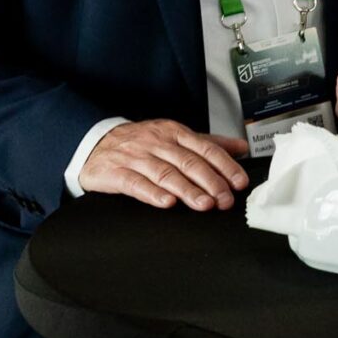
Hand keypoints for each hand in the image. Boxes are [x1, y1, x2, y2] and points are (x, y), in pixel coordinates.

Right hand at [79, 119, 248, 211]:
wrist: (95, 143)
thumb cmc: (140, 143)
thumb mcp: (174, 137)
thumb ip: (208, 143)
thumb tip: (241, 148)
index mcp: (174, 133)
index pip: (205, 148)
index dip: (225, 166)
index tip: (239, 182)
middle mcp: (157, 143)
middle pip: (188, 162)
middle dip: (210, 182)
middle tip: (225, 200)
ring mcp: (136, 157)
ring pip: (166, 173)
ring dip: (187, 190)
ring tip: (204, 204)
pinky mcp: (117, 173)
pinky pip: (136, 183)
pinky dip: (153, 194)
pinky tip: (167, 203)